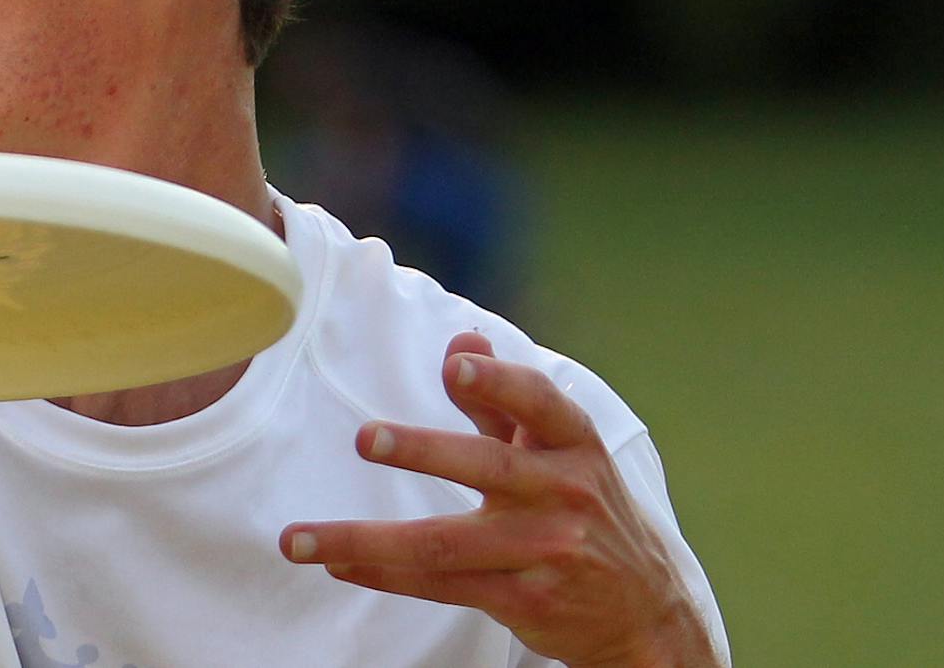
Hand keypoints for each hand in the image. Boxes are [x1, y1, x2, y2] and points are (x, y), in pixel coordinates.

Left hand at [279, 332, 718, 667]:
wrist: (644, 608)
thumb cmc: (582, 507)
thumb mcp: (558, 449)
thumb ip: (504, 397)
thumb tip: (461, 336)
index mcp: (574, 445)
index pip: (541, 404)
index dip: (501, 381)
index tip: (457, 364)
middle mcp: (564, 494)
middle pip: (489, 469)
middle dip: (427, 451)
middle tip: (367, 437)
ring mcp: (544, 552)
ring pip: (445, 544)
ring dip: (366, 540)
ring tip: (299, 538)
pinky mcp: (524, 599)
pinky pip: (440, 584)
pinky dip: (383, 573)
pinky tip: (336, 563)